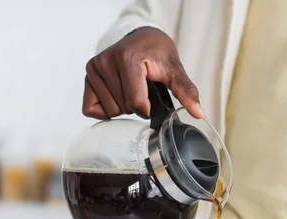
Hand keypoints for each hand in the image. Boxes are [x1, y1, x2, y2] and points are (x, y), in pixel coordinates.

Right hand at [83, 27, 201, 119]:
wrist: (142, 37)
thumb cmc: (157, 52)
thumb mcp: (174, 69)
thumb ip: (185, 91)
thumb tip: (198, 112)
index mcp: (127, 58)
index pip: (135, 103)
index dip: (148, 108)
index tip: (153, 97)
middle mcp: (106, 61)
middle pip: (123, 108)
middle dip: (135, 106)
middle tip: (141, 88)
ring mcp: (94, 68)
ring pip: (109, 110)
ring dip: (122, 107)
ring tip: (129, 88)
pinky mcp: (88, 75)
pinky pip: (90, 108)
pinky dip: (105, 109)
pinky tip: (116, 95)